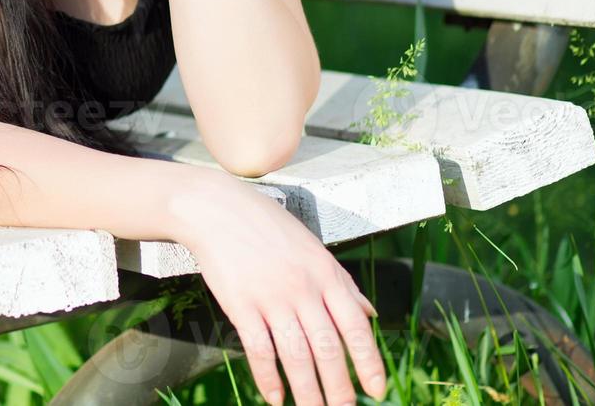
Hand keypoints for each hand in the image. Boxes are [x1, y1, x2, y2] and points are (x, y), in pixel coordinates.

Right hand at [182, 170, 387, 405]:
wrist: (217, 209)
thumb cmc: (267, 226)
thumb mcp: (313, 248)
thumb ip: (342, 283)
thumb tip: (370, 314)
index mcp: (325, 273)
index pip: (355, 326)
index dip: (368, 362)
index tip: (377, 391)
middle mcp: (302, 287)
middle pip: (327, 348)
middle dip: (339, 388)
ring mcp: (270, 297)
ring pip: (295, 355)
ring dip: (307, 392)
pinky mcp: (240, 304)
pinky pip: (259, 349)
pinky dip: (268, 377)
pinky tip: (275, 398)